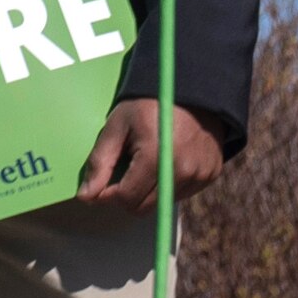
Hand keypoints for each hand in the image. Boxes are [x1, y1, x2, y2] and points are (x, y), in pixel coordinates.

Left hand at [77, 97, 228, 210]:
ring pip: (161, 202)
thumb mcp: (117, 125)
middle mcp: (182, 171)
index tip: (103, 182)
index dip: (108, 194)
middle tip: (124, 170)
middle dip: (127, 195)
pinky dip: (168, 184)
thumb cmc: (148, 104)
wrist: (191, 89)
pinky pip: (181, 194)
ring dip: (148, 190)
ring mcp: (200, 174)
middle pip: (144, 208)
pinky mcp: (211, 175)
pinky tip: (166, 160)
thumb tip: (86, 197)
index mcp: (157, 158)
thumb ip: (100, 162)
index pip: (126, 198)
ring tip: (147, 160)